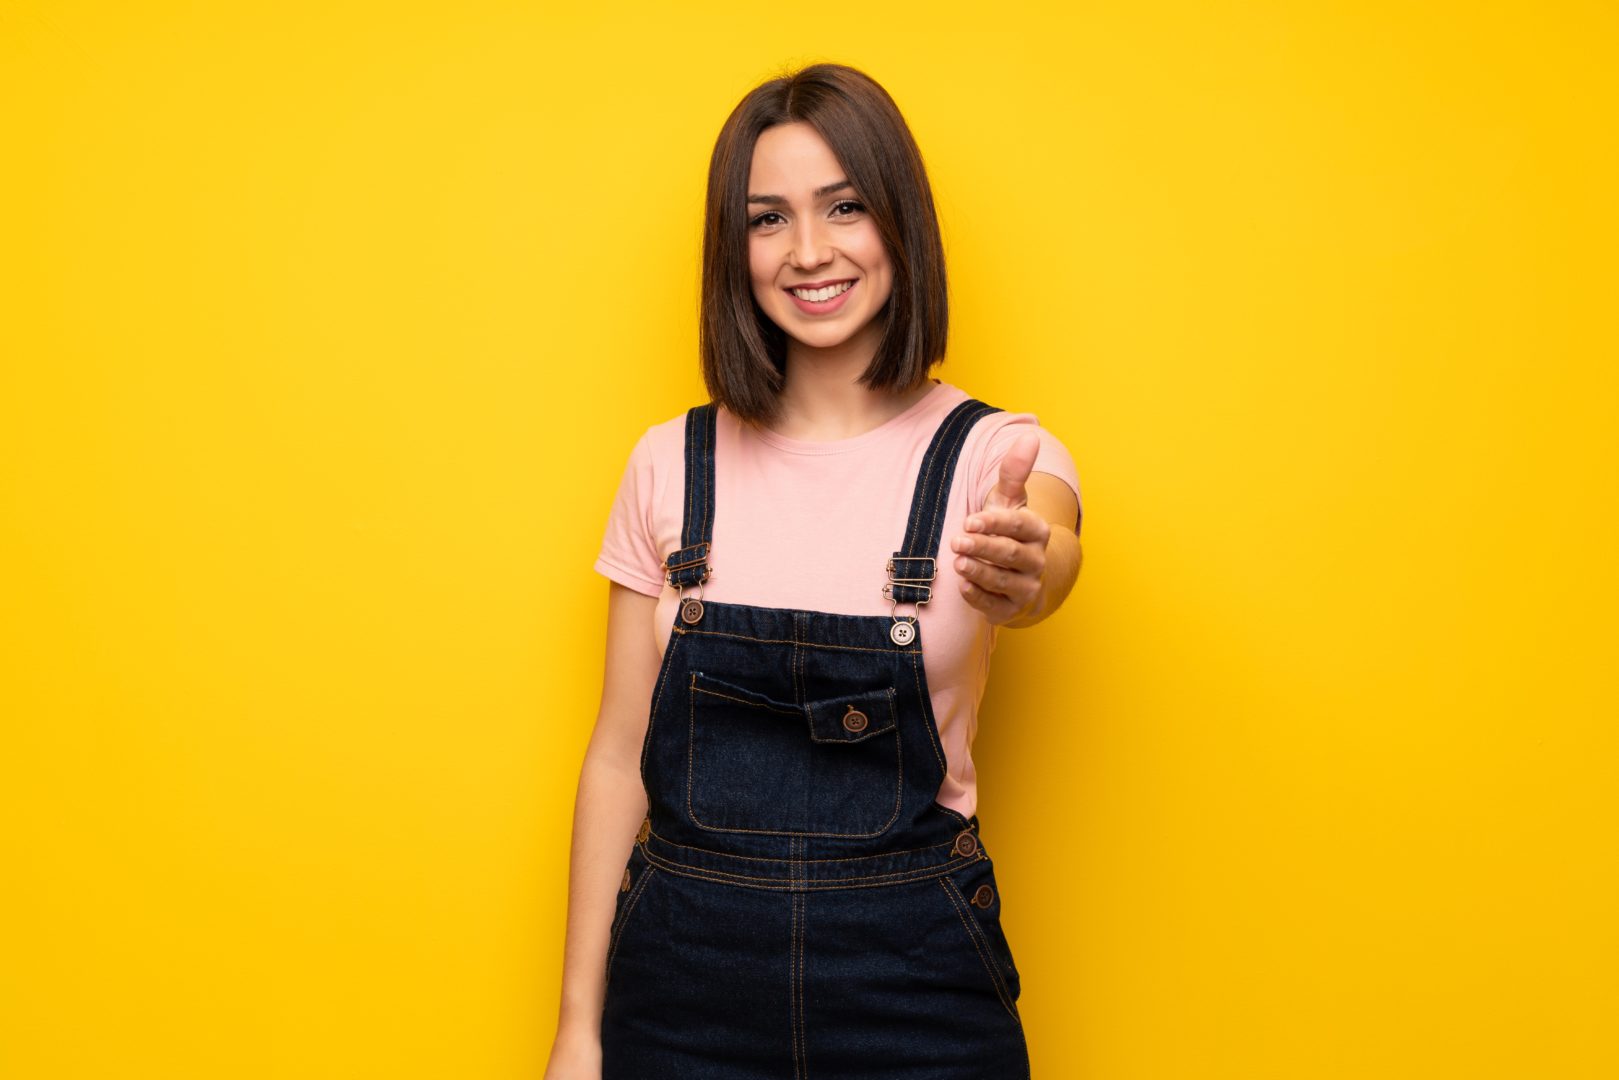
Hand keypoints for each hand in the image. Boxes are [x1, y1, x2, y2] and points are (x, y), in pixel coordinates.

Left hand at [949, 430, 1050, 625]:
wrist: (1018, 574)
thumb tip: (1029, 436)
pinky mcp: (1011, 609)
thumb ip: (1014, 471)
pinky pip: (995, 605)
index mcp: (1037, 531)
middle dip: (983, 547)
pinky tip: (962, 587)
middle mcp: (1036, 560)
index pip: (1018, 526)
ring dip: (980, 572)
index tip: (970, 521)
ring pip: (1003, 580)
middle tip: (956, 541)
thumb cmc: (1008, 530)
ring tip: (958, 563)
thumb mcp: (1009, 501)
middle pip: (1009, 553)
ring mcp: (1026, 587)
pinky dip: (979, 597)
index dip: (994, 524)